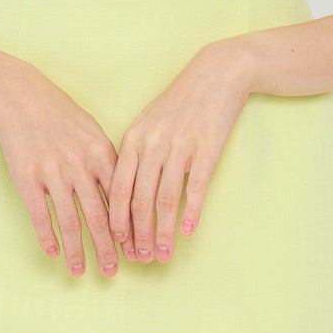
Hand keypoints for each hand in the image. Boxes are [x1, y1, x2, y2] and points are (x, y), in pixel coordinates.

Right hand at [0, 61, 121, 275]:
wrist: (20, 94)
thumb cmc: (60, 113)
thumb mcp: (92, 132)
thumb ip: (107, 163)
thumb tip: (124, 195)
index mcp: (102, 154)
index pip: (121, 200)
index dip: (130, 229)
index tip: (135, 250)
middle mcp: (80, 165)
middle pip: (99, 216)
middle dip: (108, 248)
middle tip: (113, 272)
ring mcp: (52, 172)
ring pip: (70, 220)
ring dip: (78, 250)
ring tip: (82, 271)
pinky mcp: (26, 176)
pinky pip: (39, 214)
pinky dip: (47, 236)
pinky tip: (53, 253)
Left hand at [108, 39, 253, 263]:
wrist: (216, 73)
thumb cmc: (180, 101)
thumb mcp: (149, 123)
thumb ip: (136, 155)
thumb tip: (124, 192)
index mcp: (133, 140)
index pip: (117, 189)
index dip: (116, 221)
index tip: (116, 245)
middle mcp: (152, 145)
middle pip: (138, 200)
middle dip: (137, 235)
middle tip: (139, 259)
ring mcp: (179, 147)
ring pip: (165, 199)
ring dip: (163, 232)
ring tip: (163, 255)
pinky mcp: (206, 148)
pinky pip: (196, 187)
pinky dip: (191, 212)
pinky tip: (188, 232)